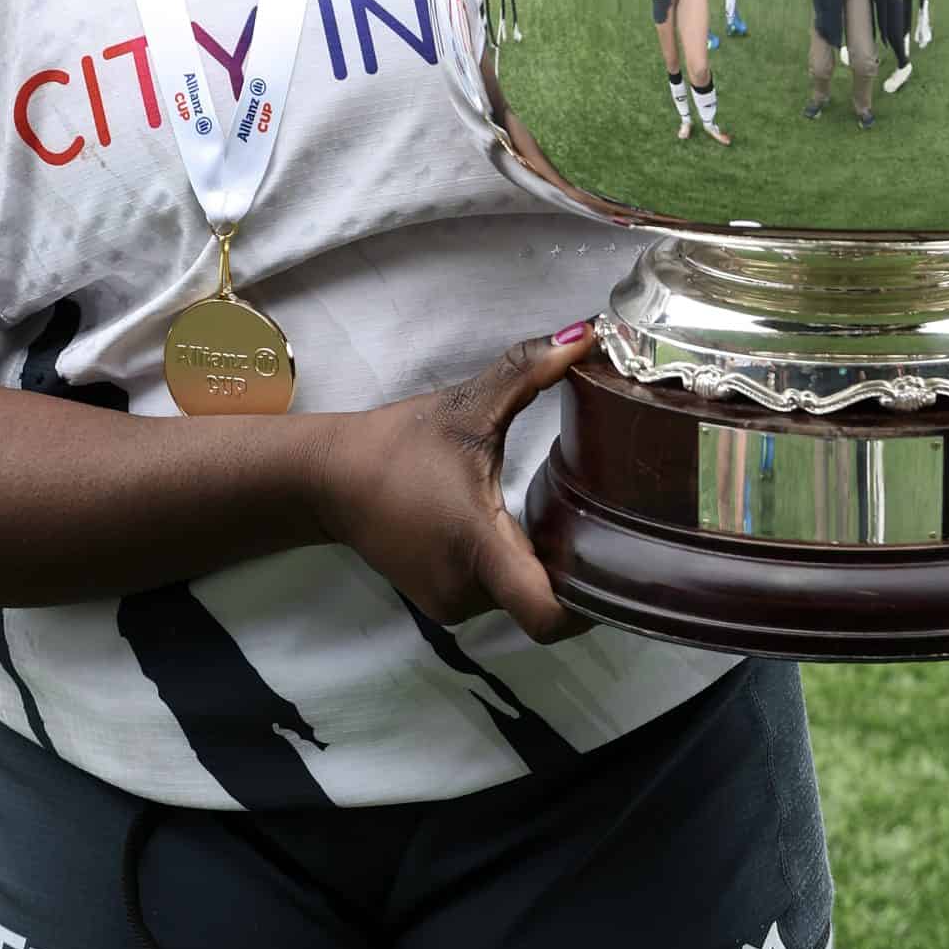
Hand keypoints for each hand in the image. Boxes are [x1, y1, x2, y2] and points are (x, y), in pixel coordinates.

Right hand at [314, 324, 598, 643]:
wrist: (329, 475)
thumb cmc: (398, 443)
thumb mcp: (468, 405)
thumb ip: (528, 371)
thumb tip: (586, 333)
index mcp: (479, 547)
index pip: (545, 615)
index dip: (588, 604)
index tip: (619, 565)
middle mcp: (467, 590)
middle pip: (542, 601)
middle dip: (570, 566)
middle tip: (599, 520)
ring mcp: (451, 604)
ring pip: (518, 598)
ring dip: (538, 566)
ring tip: (555, 520)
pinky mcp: (440, 603)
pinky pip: (495, 595)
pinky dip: (510, 569)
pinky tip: (514, 528)